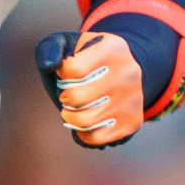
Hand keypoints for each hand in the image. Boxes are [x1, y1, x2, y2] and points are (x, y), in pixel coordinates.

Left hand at [33, 31, 144, 147]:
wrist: (121, 74)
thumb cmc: (85, 61)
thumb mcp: (68, 45)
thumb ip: (50, 48)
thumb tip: (50, 65)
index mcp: (112, 47)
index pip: (72, 68)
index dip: (62, 74)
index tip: (67, 73)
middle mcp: (128, 72)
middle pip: (76, 97)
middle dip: (65, 97)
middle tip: (69, 94)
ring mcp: (134, 98)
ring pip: (84, 121)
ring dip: (70, 116)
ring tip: (75, 108)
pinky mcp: (133, 121)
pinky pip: (96, 138)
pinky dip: (83, 133)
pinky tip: (87, 120)